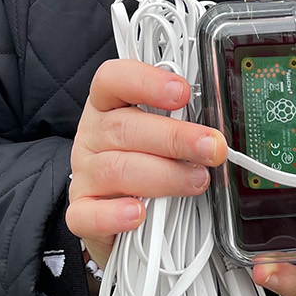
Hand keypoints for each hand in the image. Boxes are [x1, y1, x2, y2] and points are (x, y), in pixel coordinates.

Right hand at [66, 59, 226, 267]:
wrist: (113, 206)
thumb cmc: (142, 160)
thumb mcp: (158, 133)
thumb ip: (180, 124)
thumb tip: (214, 130)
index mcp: (108, 105)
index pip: (115, 80)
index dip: (147, 82)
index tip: (182, 92)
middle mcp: (92, 135)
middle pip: (125, 128)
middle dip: (175, 137)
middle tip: (211, 148)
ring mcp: (83, 174)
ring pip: (117, 170)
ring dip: (164, 175)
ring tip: (197, 181)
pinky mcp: (81, 212)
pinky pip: (90, 214)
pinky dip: (116, 215)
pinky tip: (138, 214)